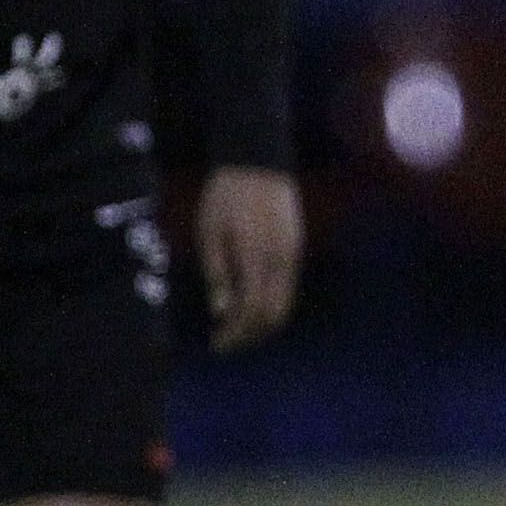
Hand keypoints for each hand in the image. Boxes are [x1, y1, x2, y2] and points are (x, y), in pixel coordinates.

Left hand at [196, 165, 303, 349]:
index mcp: (256, 258)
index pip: (252, 311)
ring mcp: (293, 256)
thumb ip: (217, 274)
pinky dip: (271, 305)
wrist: (258, 161)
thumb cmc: (226, 196)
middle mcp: (281, 262)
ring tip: (237, 328)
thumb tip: (222, 312)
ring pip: (285, 305)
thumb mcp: (209, 232)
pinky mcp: (296, 248)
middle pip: (273, 315)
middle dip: (250, 336)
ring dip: (262, 324)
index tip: (216, 344)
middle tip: (226, 343)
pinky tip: (251, 304)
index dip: (235, 334)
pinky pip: (288, 289)